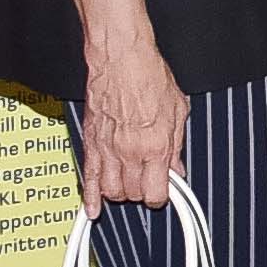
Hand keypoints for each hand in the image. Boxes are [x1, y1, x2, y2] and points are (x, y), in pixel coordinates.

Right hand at [76, 27, 187, 208]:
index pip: (157, 194)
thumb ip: (176, 145)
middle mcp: (130, 152)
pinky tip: (93, 209)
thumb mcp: (178, 111)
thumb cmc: (149, 76)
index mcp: (155, 147)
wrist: (121, 57)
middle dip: (142, 192)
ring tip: (128, 184)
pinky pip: (88, 177)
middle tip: (147, 181)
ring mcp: (108, 148)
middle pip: (133, 195)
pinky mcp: (91, 142)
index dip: (162, 197)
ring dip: (120, 193)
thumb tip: (177, 169)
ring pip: (111, 191)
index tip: (163, 191)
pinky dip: (89, 197)